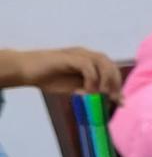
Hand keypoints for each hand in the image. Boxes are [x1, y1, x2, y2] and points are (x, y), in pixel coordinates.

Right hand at [5, 46, 122, 100]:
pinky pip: (87, 65)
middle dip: (115, 82)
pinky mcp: (68, 57)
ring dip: (106, 79)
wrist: (27, 70)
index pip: (111, 69)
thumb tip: (111, 101)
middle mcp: (86, 54)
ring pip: (102, 61)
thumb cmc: (50, 78)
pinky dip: (92, 79)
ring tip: (102, 94)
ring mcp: (77, 54)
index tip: (119, 102)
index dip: (118, 84)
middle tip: (112, 99)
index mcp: (89, 61)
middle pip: (110, 64)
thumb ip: (92, 92)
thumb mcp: (76, 88)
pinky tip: (88, 91)